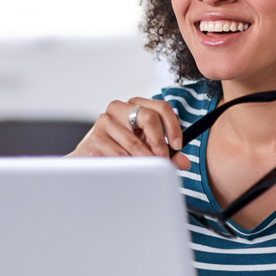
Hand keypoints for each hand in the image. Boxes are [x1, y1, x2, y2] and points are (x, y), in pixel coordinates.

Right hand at [67, 98, 189, 169]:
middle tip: (164, 159)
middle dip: (159, 142)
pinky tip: (129, 169)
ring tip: (147, 169)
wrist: (91, 158)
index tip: (178, 146)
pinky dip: (128, 164)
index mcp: (136, 105)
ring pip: (134, 141)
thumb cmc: (120, 149)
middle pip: (148, 117)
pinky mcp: (95, 136)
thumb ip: (167, 154)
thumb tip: (184, 163)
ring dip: (144, 159)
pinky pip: (119, 154)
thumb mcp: (146, 149)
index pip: (161, 107)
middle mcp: (120, 108)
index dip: (173, 127)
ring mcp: (106, 120)